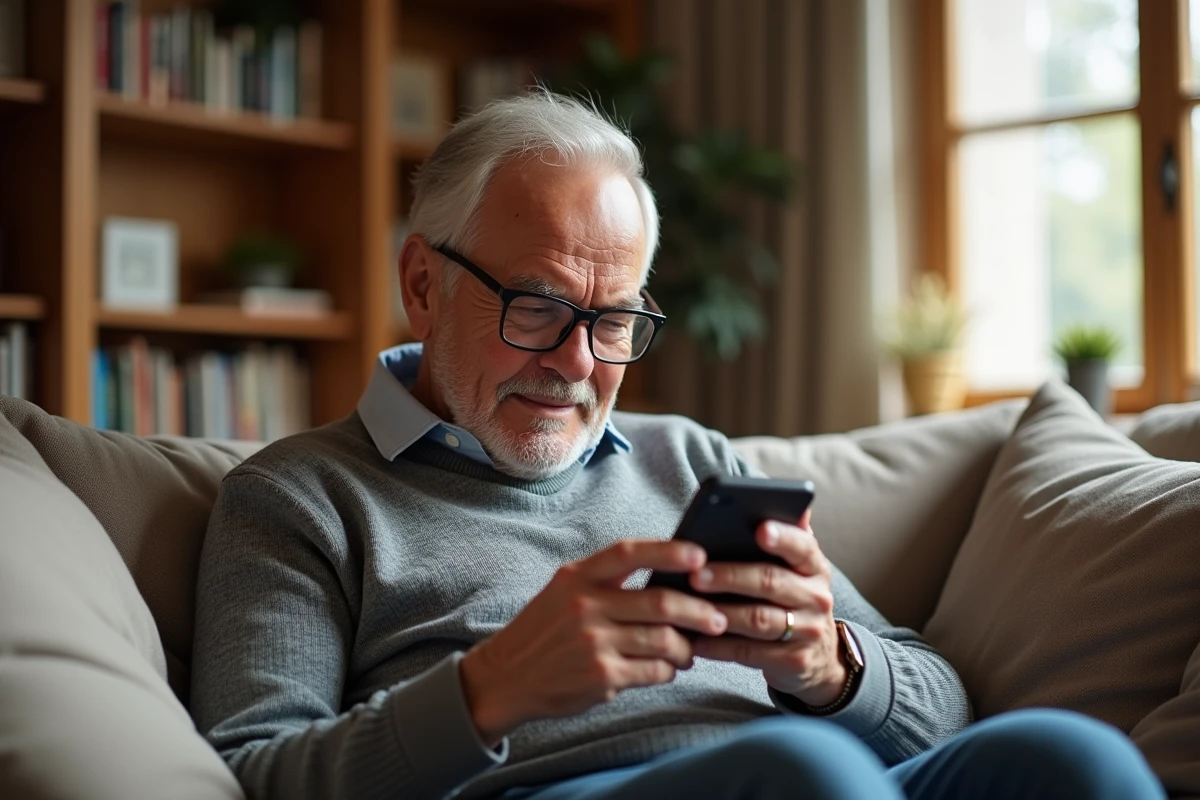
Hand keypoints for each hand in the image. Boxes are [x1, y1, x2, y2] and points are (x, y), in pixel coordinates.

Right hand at [460, 540, 728, 746]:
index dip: (668, 552)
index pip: (629, 553)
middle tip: (718, 618)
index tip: (699, 556)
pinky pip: (654, 671)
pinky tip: (667, 668)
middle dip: (698, 611)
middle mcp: (585, 606)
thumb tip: (669, 578)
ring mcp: (594, 643)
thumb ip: (606, 580)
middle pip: (659, 602)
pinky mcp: (602, 677)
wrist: (506, 677)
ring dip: (686, 647)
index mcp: (577, 577)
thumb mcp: (563, 591)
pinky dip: (668, 670)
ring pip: (663, 640)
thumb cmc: (544, 631)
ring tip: (690, 650)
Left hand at [690, 511, 846, 706]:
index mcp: (814, 566)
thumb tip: (794, 504)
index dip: (782, 537)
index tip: (759, 529)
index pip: (802, 546)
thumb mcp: (796, 569)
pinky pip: (750, 652)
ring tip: (687, 605)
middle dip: (731, 576)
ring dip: (719, 612)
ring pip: (758, 619)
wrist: (819, 657)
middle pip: (771, 582)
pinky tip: (695, 638)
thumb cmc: (791, 598)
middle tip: (696, 574)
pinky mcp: (794, 661)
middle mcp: (817, 596)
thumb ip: (787, 538)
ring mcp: (808, 631)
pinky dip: (719, 645)